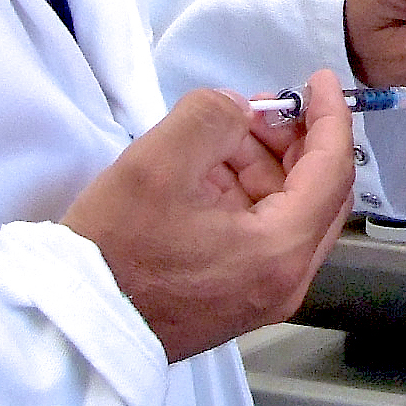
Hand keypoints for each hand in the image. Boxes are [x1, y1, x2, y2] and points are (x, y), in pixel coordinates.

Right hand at [60, 71, 355, 362]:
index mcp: (280, 251)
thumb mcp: (158, 161)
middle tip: (262, 105)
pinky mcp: (238, 301)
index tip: (320, 78)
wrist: (73, 326)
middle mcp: (286, 281)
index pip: (332, 171)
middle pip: (320, 195)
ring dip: (269, 165)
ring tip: (225, 133)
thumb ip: (212, 116)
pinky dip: (250, 194)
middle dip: (299, 140)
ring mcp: (264, 296)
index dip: (331, 116)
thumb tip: (239, 111)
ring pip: (291, 214)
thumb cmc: (116, 247)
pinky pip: (264, 235)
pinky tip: (213, 170)